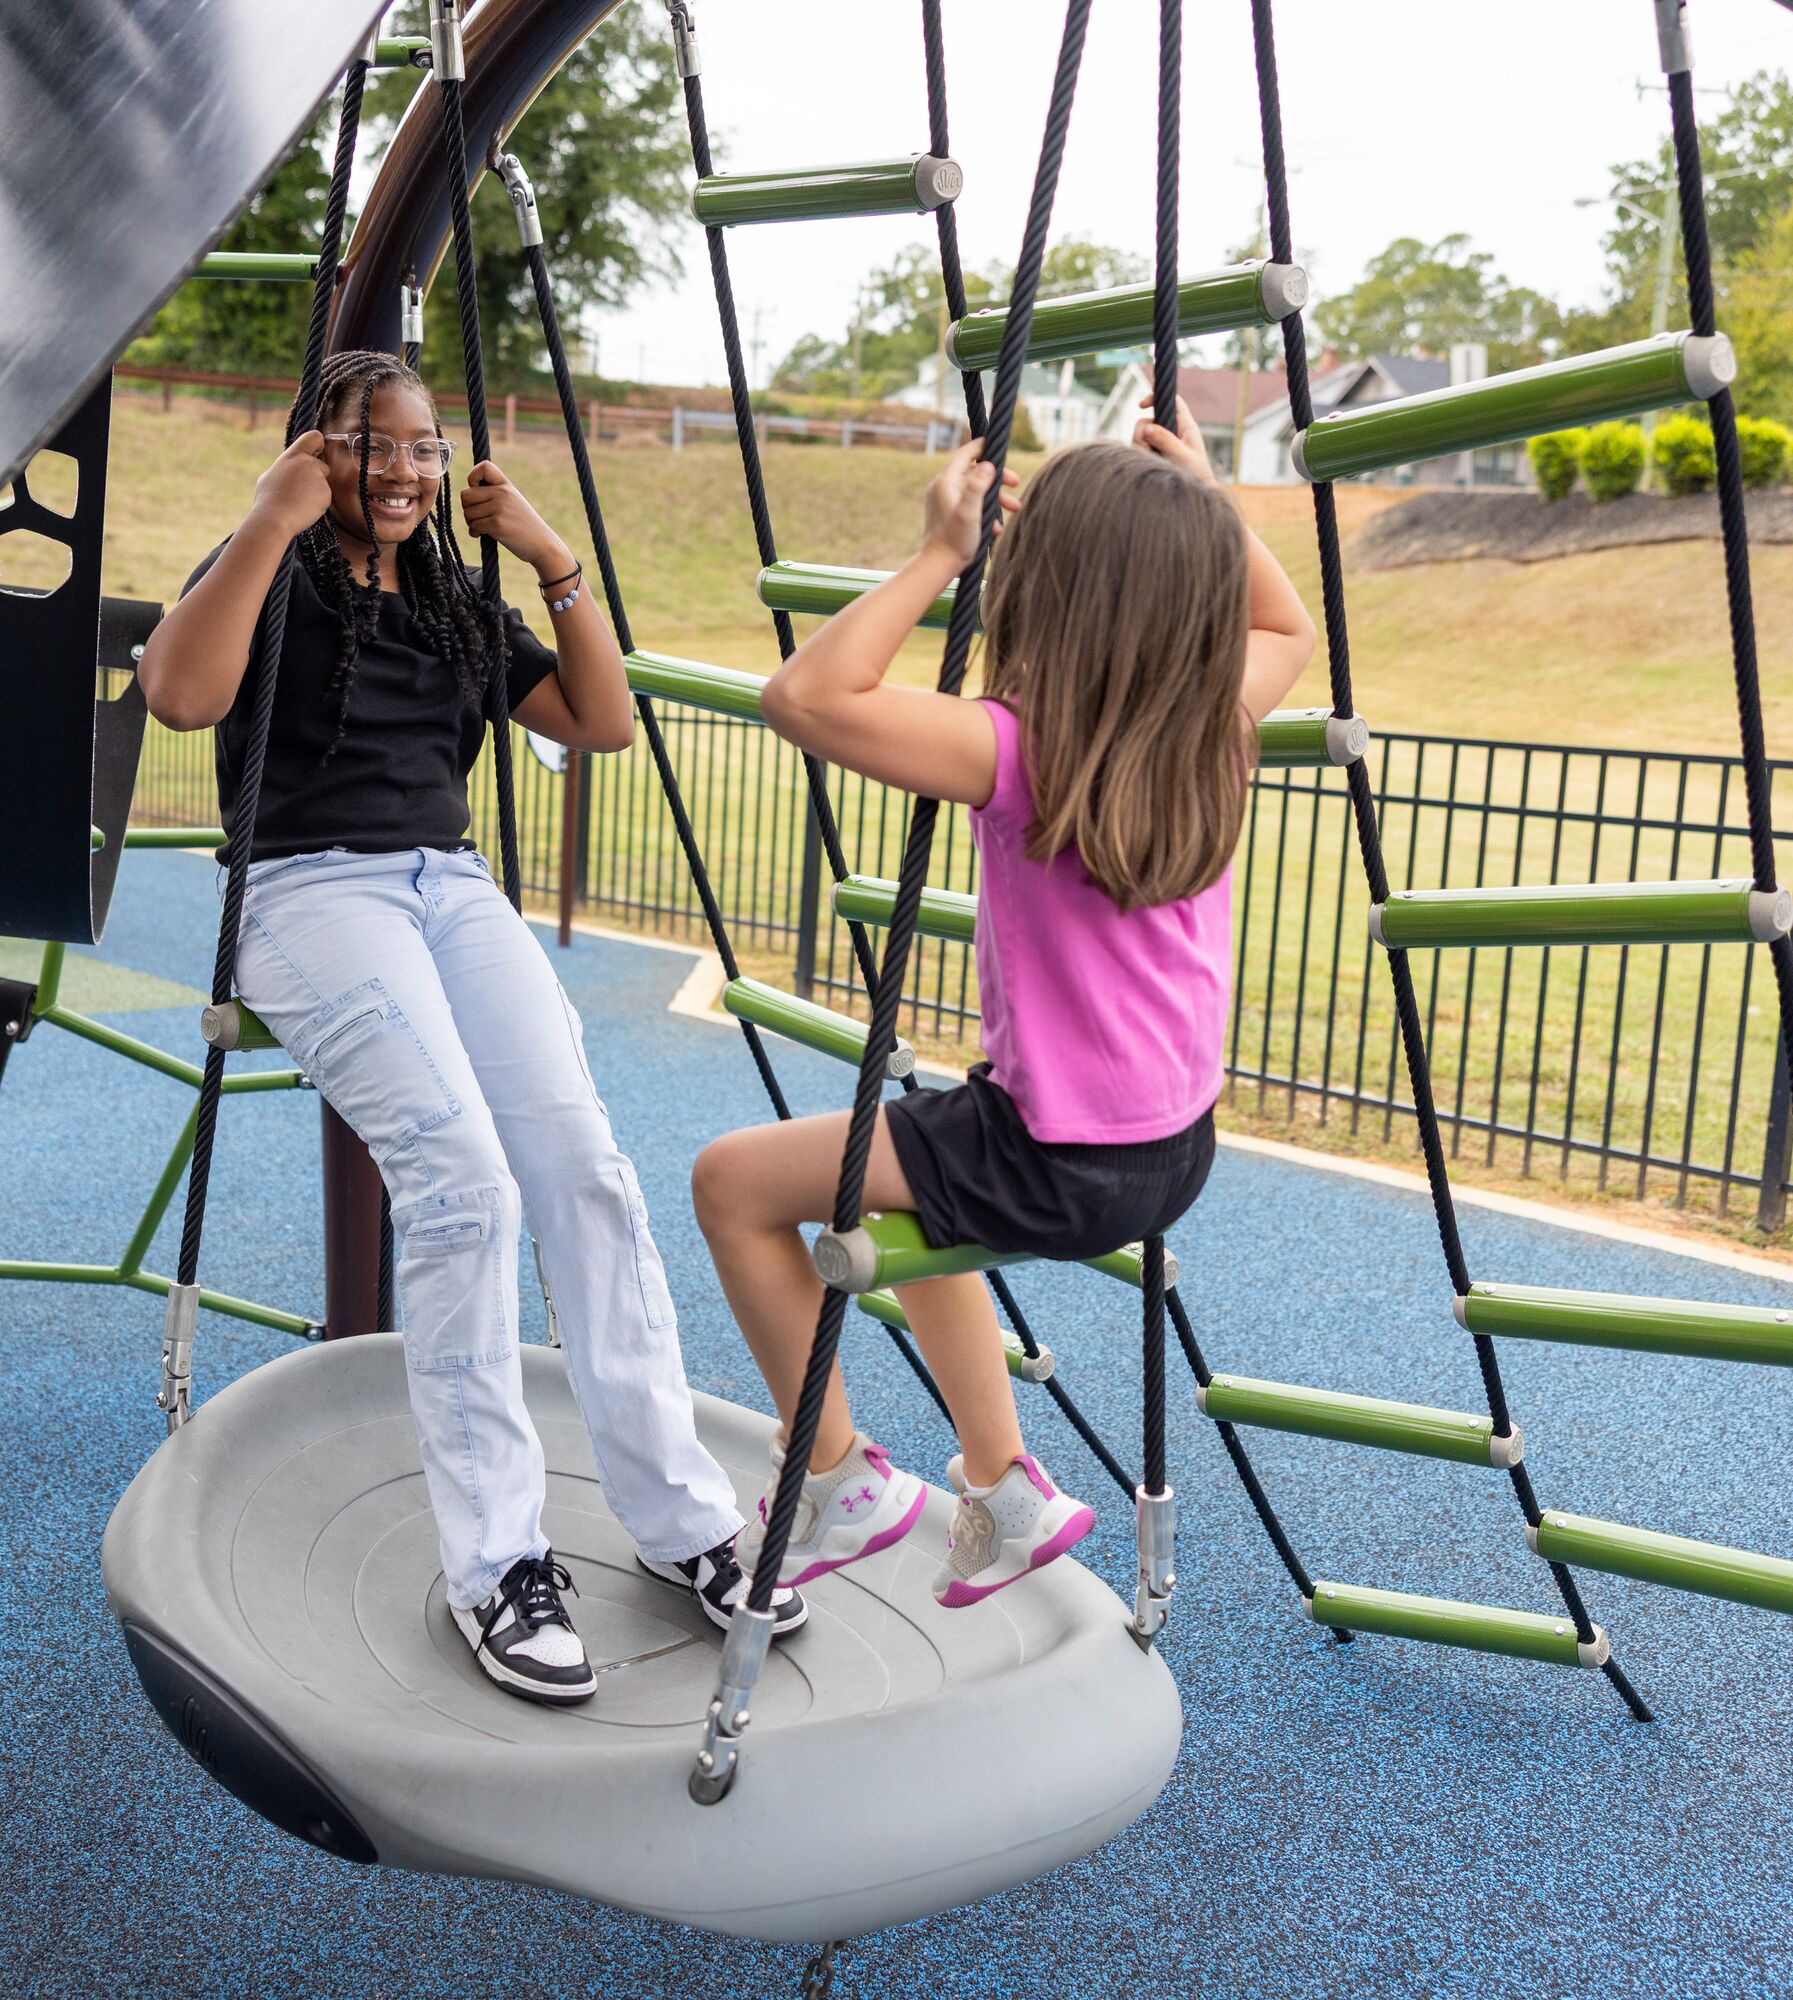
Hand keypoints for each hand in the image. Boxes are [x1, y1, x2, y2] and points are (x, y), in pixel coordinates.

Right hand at [251, 431, 330, 538]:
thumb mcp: (271, 475)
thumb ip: (285, 469)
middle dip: (317, 476)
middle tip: (300, 489)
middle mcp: (309, 463)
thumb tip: (288, 471)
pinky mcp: (327, 494)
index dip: (318, 444)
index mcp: (293, 456)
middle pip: (323, 466)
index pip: (314, 437)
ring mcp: (320, 479)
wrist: (275, 518)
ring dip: (316, 491)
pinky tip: (304, 508)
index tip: (316, 452)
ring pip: (323, 484)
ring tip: (298, 500)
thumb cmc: (268, 499)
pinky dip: (318, 503)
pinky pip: (325, 498)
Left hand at [459, 460, 559, 565]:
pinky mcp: (497, 524)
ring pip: (467, 512)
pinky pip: (473, 526)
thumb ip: (494, 493)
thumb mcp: (513, 501)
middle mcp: (502, 493)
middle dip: (467, 508)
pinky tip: (482, 534)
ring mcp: (499, 508)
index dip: (472, 477)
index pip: (484, 466)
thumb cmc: (524, 525)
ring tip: (482, 527)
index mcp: (506, 485)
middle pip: (466, 495)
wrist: (541, 543)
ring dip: (471, 522)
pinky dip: (474, 532)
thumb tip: (466, 495)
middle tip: (477, 516)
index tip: (477, 490)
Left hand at [921, 439, 1020, 567]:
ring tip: (1016, 509)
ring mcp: (946, 501)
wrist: (939, 566)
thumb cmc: (955, 541)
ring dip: (996, 497)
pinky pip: (971, 504)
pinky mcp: (950, 514)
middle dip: (997, 478)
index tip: (999, 445)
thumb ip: (978, 486)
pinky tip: (997, 527)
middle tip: (1016, 483)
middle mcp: (944, 488)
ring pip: (976, 490)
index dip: (983, 447)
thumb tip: (988, 465)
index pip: (965, 454)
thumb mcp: (970, 512)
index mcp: (947, 482)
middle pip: (974, 472)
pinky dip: (986, 511)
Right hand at [1134, 393, 1217, 485]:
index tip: (1141, 406)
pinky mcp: (1154, 456)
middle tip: (1148, 448)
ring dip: (1141, 447)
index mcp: (1185, 426)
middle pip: (1147, 421)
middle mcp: (1172, 432)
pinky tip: (1150, 465)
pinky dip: (1141, 456)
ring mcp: (1161, 444)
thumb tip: (1145, 428)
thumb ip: (1165, 440)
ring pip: (1140, 436)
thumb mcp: (1183, 456)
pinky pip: (1139, 450)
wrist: (1196, 495)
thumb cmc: (1196, 475)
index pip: (1171, 401)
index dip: (1156, 398)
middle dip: (1143, 433)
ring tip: (1153, 460)